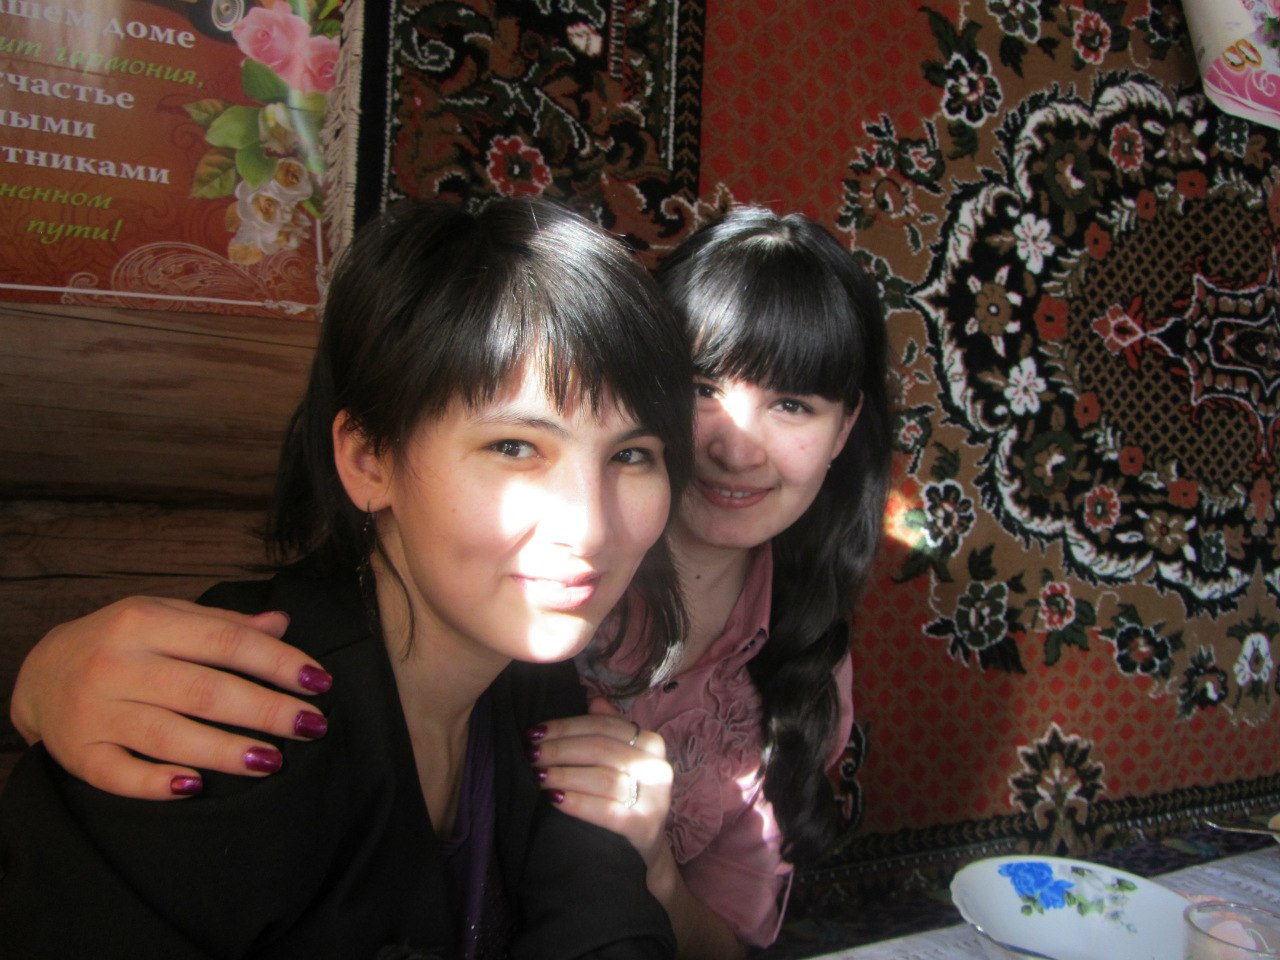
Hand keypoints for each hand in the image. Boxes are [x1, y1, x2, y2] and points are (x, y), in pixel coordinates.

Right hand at [11, 596, 332, 799]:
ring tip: (273, 761)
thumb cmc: (120, 643)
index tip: (320, 681)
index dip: (278, 662)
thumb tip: (282, 624)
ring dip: (226, 751)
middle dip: (266, 710)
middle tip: (312, 725)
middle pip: (205, 691)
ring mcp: (95, 712)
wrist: (39, 674)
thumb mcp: (165, 615)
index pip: (226, 641)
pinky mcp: (78, 755)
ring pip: (169, 735)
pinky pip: (121, 775)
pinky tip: (196, 786)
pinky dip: (158, 783)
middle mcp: (118, 665)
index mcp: (146, 622)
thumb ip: (223, 624)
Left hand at [529, 698, 673, 868]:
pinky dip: (578, 803)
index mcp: (651, 743)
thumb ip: (610, 729)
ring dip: (565, 775)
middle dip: (560, 750)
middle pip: (601, 749)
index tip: (535, 731)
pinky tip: (555, 799)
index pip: (604, 725)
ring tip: (539, 776)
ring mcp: (655, 798)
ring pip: (603, 778)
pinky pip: (607, 811)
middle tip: (532, 754)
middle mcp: (658, 767)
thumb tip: (593, 699)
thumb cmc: (628, 794)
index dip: (566, 726)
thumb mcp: (623, 759)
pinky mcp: (644, 826)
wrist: (648, 845)